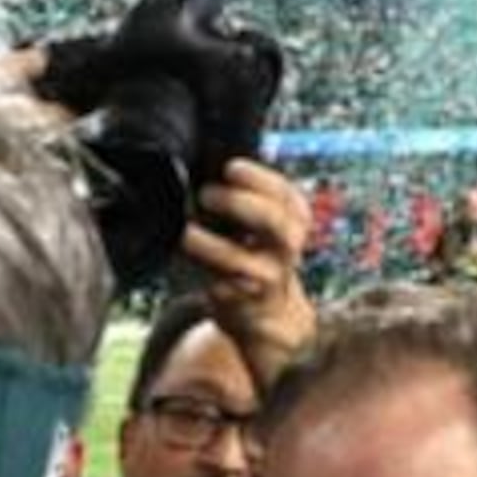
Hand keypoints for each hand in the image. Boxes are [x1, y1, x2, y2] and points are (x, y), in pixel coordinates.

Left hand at [183, 159, 317, 384]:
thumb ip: (245, 196)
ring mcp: (266, 276)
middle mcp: (287, 246)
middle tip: (206, 194)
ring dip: (207, 244)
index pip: (284, 192)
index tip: (230, 167)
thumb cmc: (256, 253)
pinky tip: (182, 258)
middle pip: (272, 220)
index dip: (257, 177)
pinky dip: (196, 270)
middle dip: (237, 203)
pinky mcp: (242, 301)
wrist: (267, 312)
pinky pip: (216, 284)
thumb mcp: (263, 222)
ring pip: (238, 258)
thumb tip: (204, 164)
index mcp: (294, 217)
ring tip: (186, 233)